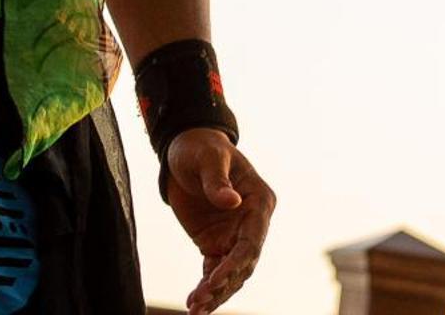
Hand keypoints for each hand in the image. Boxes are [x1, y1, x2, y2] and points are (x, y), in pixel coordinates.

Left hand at [164, 127, 275, 313]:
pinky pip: (214, 271)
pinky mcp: (216, 243)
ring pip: (231, 274)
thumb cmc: (201, 147)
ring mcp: (235, 236)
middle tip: (200, 302)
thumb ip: (217, 179)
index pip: (252, 240)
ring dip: (215, 294)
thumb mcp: (208, 156)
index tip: (214, 278)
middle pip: (244, 264)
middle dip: (223, 285)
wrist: (185, 148)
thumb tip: (231, 202)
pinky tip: (195, 304)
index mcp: (259, 201)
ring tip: (195, 309)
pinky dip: (206, 288)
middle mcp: (253, 223)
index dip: (235, 262)